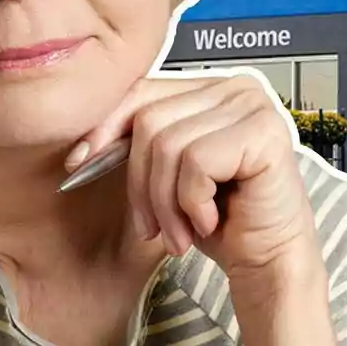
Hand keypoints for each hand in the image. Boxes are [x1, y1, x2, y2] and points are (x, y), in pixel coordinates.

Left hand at [65, 73, 319, 279]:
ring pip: (169, 145)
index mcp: (211, 86)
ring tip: (181, 232)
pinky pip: (197, 162)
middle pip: (150, 120)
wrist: (266, 260)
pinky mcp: (264, 133)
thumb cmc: (220, 219)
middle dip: (142, 185)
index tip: (79, 163)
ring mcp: (253, 105)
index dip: (105, 128)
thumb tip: (82, 143)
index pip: (142, 90)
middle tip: (154, 227)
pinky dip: (193, 203)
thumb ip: (139, 142)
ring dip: (167, 203)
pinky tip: (210, 221)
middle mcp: (236, 86)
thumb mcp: (167, 173)